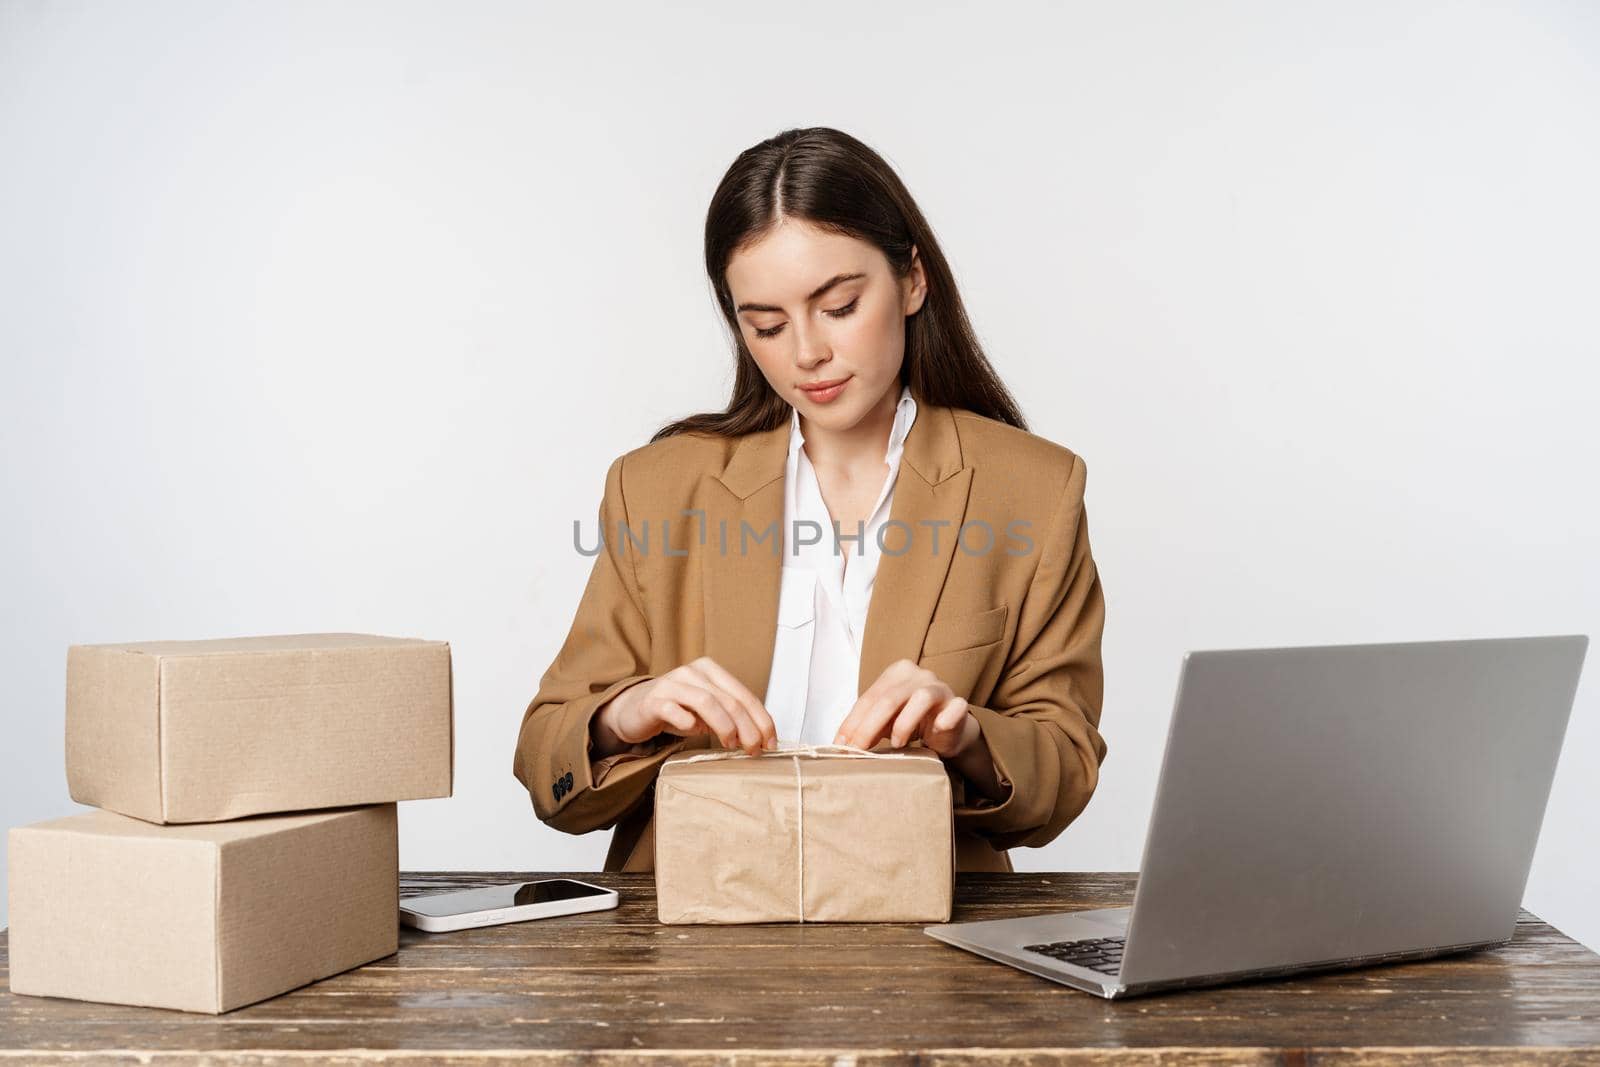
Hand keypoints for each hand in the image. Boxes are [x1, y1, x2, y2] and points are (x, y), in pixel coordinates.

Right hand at [594, 656, 777, 756]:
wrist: (633, 710)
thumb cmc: (675, 710)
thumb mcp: (707, 711)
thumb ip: (730, 717)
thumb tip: (759, 737)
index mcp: (711, 670)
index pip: (744, 695)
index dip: (761, 720)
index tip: (770, 743)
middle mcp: (692, 672)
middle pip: (730, 700)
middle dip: (748, 728)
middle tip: (753, 750)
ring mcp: (672, 684)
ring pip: (707, 702)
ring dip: (724, 726)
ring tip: (730, 745)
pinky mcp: (653, 700)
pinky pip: (674, 710)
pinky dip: (688, 722)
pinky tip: (694, 733)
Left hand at [831, 659, 980, 758]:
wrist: (947, 730)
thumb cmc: (911, 721)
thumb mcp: (884, 721)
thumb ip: (865, 725)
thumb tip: (840, 745)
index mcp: (897, 673)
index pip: (870, 697)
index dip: (852, 722)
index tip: (840, 746)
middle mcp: (919, 675)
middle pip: (889, 699)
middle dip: (869, 727)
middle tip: (858, 750)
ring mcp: (941, 688)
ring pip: (921, 698)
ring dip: (904, 723)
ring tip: (896, 743)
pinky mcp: (959, 705)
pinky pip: (956, 708)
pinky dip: (945, 719)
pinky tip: (937, 729)